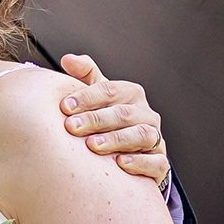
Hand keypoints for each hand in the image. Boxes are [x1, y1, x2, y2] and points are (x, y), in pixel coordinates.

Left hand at [58, 53, 168, 185]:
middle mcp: (146, 114)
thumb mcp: (97, 96)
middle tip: (71, 127)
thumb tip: (68, 59)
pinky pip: (156, 162)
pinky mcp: (160, 163)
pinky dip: (140, 162)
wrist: (128, 152)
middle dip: (96, 119)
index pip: (110, 90)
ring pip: (142, 135)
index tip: (64, 106)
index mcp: (131, 94)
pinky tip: (120, 164)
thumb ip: (85, 76)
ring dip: (116, 140)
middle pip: (123, 113)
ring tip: (93, 145)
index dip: (87, 97)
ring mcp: (155, 139)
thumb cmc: (107, 119)